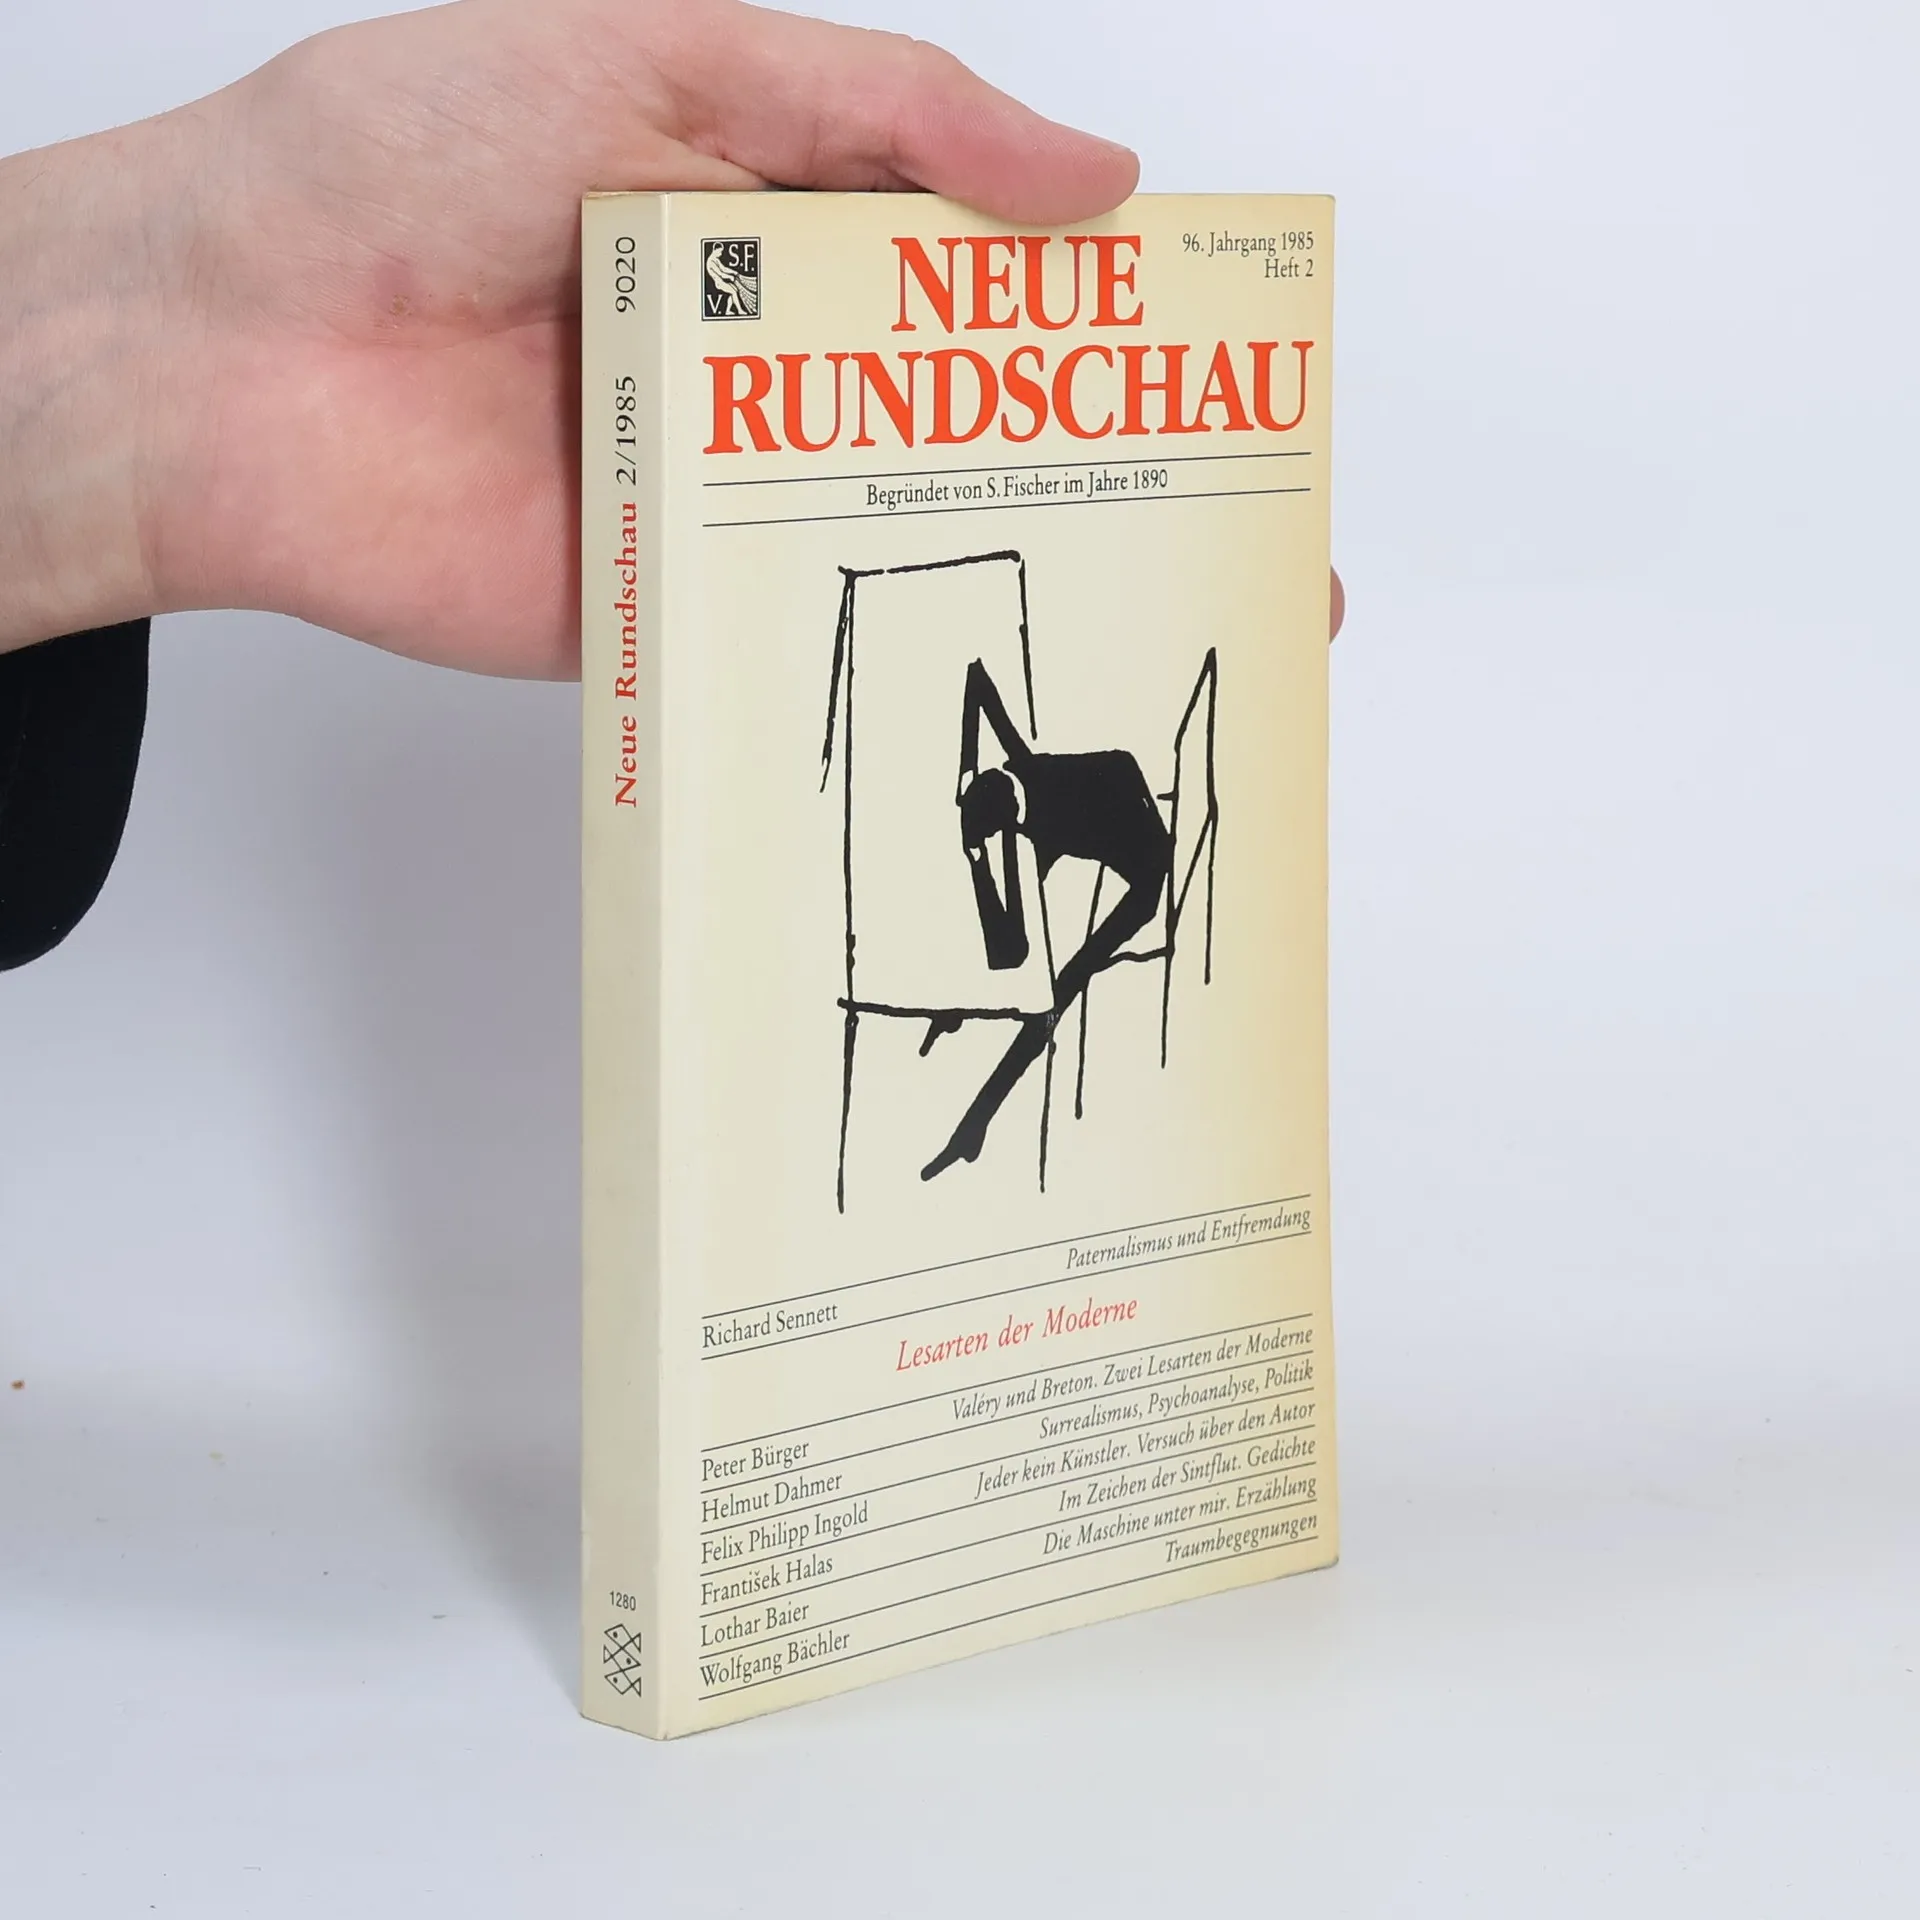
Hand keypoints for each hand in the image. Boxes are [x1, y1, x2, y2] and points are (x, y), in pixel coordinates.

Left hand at [0, 0, 1136, 669]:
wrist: (225, 348)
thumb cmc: (398, 161)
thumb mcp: (659, 53)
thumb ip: (877, 109)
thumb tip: (1087, 171)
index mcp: (769, 224)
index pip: (973, 266)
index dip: (1097, 308)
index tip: (1209, 352)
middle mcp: (758, 365)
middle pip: (957, 416)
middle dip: (1099, 468)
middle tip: (1222, 516)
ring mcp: (716, 494)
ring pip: (893, 533)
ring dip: (1019, 570)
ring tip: (1151, 609)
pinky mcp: (665, 608)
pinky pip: (790, 634)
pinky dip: (878, 654)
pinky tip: (989, 681)